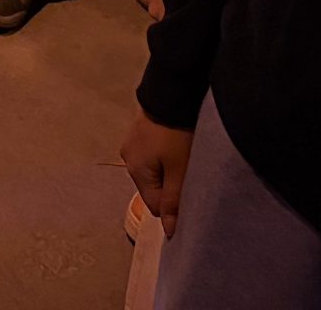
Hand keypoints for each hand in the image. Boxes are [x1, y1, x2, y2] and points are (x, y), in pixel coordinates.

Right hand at [120, 108, 195, 236]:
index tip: (191, 197)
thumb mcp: (179, 170)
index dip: (173, 207)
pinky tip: (177, 145)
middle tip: (190, 175)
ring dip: (168, 170)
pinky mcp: (139, 129)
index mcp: (135, 171)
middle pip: (153, 187)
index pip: (154, 206)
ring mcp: (132, 142)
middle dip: (171, 187)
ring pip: (154, 170)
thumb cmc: (177, 134)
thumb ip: (173, 201)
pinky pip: (152, 153)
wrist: (172, 90)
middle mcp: (128, 158)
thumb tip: (169, 231)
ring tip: (185, 158)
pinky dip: (165, 155)